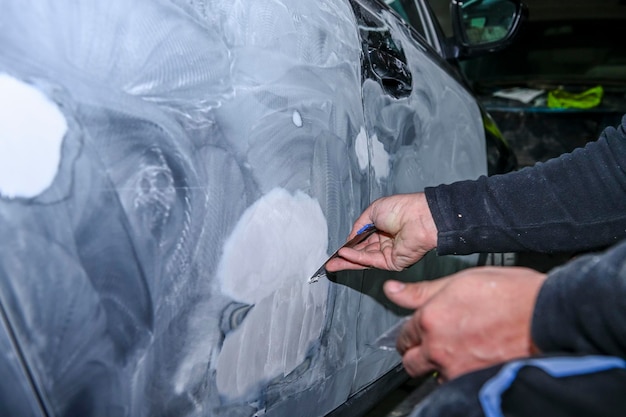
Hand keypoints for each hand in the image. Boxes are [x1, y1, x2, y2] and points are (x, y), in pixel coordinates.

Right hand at [325, 193, 437, 271]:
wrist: (419, 216)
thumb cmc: (402, 208)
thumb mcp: (373, 210)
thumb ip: (359, 225)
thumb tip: (350, 237)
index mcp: (383, 228)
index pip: (362, 240)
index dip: (349, 245)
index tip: (336, 249)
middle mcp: (386, 242)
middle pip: (361, 253)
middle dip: (344, 257)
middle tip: (330, 262)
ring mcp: (389, 253)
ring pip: (364, 259)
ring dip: (347, 261)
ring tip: (332, 263)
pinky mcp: (393, 262)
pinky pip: (371, 261)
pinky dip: (356, 258)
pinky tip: (344, 254)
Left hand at [384, 266, 546, 380]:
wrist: (547, 316)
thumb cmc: (510, 294)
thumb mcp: (459, 281)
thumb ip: (421, 291)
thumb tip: (392, 289)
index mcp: (431, 320)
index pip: (404, 335)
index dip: (411, 331)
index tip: (417, 330)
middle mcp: (439, 348)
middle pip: (411, 362)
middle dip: (416, 354)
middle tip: (429, 344)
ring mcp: (457, 369)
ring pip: (433, 375)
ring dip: (438, 366)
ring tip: (457, 350)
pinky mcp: (474, 381)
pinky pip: (455, 383)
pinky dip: (458, 374)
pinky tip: (472, 359)